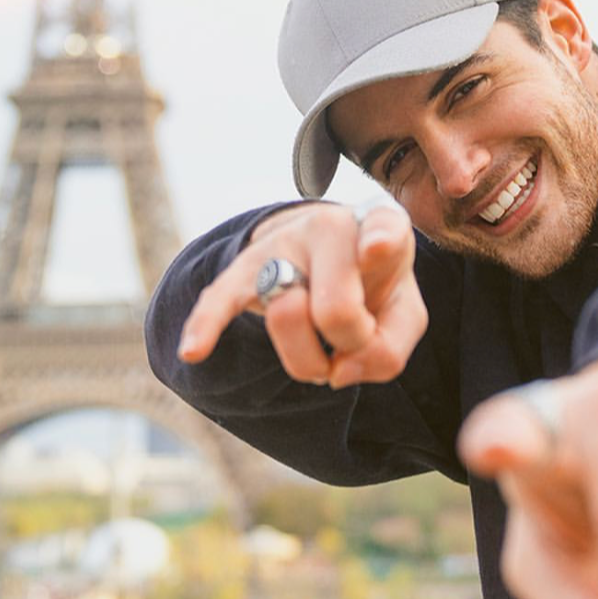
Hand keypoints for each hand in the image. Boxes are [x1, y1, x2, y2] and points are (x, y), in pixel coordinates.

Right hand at [177, 201, 428, 390]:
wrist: (327, 251)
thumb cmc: (375, 286)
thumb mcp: (404, 314)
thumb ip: (390, 350)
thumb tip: (337, 371)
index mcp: (381, 228)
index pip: (384, 230)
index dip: (379, 244)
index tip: (375, 248)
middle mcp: (330, 226)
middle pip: (337, 313)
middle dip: (350, 345)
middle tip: (355, 332)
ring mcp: (283, 246)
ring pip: (288, 319)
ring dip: (310, 359)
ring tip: (321, 340)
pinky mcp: (245, 269)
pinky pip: (221, 298)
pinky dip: (206, 324)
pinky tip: (193, 350)